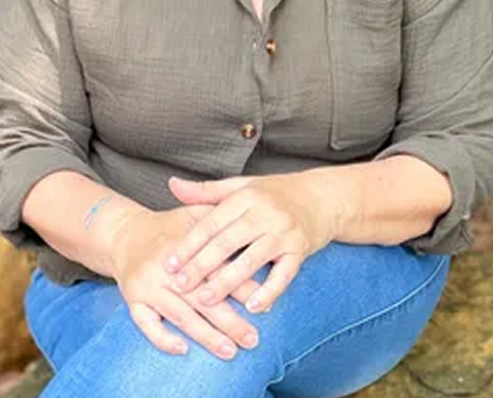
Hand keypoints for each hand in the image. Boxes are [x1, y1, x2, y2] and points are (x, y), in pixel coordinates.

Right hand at [107, 204, 262, 359]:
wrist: (123, 233)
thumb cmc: (168, 227)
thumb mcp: (194, 215)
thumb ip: (223, 220)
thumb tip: (257, 237)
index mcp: (186, 246)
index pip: (218, 270)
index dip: (242, 287)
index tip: (265, 305)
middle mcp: (167, 268)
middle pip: (201, 298)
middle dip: (229, 322)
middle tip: (252, 340)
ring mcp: (148, 285)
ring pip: (179, 315)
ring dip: (205, 335)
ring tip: (229, 351)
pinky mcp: (132, 299)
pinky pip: (145, 323)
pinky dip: (162, 337)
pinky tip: (183, 349)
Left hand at [164, 173, 339, 313]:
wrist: (323, 197)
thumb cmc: (276, 193)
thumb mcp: (242, 186)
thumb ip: (206, 191)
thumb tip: (173, 185)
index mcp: (246, 196)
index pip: (212, 223)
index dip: (189, 244)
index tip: (169, 263)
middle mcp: (264, 213)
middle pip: (227, 242)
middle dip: (201, 266)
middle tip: (179, 286)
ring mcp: (284, 232)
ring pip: (251, 259)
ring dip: (227, 282)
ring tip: (205, 299)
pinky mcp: (301, 249)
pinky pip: (284, 274)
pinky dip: (269, 291)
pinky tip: (252, 306)